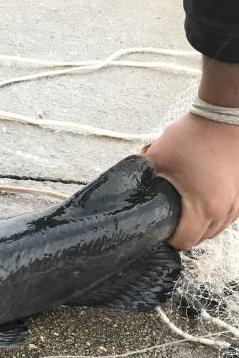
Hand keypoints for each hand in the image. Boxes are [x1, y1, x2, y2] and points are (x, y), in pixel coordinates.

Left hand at [145, 112, 238, 249]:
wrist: (226, 114)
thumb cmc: (194, 135)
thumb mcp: (157, 158)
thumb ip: (142, 179)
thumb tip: (129, 191)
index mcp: (203, 206)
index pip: (184, 242)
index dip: (168, 238)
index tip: (159, 226)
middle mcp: (225, 209)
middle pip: (200, 239)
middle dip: (182, 233)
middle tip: (168, 218)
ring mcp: (238, 202)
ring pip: (216, 230)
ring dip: (199, 226)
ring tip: (183, 212)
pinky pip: (227, 216)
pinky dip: (213, 216)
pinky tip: (200, 204)